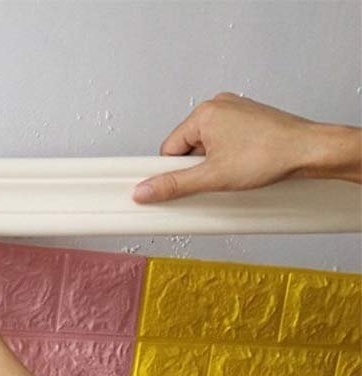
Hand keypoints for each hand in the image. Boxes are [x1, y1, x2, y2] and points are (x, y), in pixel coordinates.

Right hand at [133, 93, 356, 202]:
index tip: (182, 184)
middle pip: (186, 147)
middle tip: (214, 178)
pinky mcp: (248, 120)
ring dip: (212, 163)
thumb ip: (174, 185)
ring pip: (206, 146)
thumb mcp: (212, 177)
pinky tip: (240, 167)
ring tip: (232, 172)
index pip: (168, 148)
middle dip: (195, 167)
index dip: (174, 172)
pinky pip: (224, 141)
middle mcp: (218, 106)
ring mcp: (235, 111)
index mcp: (204, 113)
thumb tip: (145, 190)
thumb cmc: (269, 154)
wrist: (308, 150)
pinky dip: (226, 157)